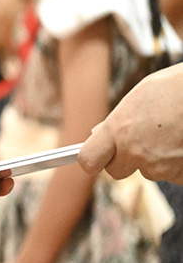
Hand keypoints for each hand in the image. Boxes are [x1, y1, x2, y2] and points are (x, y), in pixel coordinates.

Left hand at [79, 63, 182, 183]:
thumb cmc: (177, 88)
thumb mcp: (140, 95)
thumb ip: (117, 119)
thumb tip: (98, 133)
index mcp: (118, 130)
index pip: (88, 160)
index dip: (93, 159)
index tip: (98, 156)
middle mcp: (135, 152)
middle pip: (117, 171)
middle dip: (125, 160)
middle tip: (142, 140)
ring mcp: (160, 166)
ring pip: (150, 171)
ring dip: (157, 159)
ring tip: (173, 133)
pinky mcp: (181, 175)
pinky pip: (174, 174)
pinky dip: (178, 163)